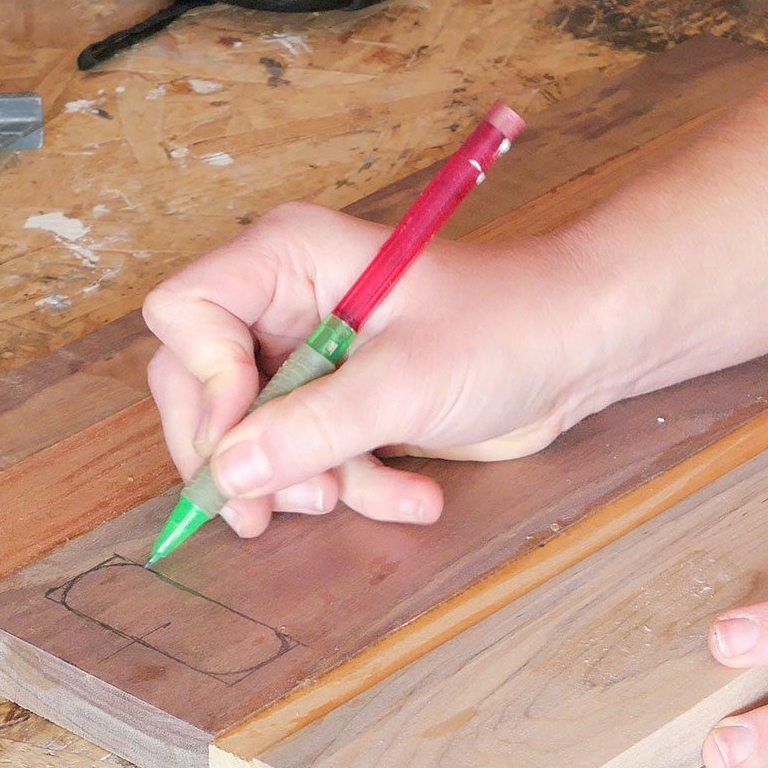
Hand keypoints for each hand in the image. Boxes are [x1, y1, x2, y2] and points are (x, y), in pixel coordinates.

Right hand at [142, 202, 624, 537]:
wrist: (582, 350)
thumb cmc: (508, 328)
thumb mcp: (405, 384)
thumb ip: (311, 430)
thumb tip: (227, 476)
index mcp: (287, 260)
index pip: (185, 312)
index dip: (202, 381)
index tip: (245, 437)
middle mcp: (285, 303)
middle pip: (200, 387)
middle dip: (241, 455)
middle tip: (273, 507)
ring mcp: (310, 357)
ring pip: (252, 438)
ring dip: (304, 482)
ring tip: (357, 494)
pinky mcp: (342, 405)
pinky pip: (310, 459)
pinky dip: (356, 488)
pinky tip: (412, 499)